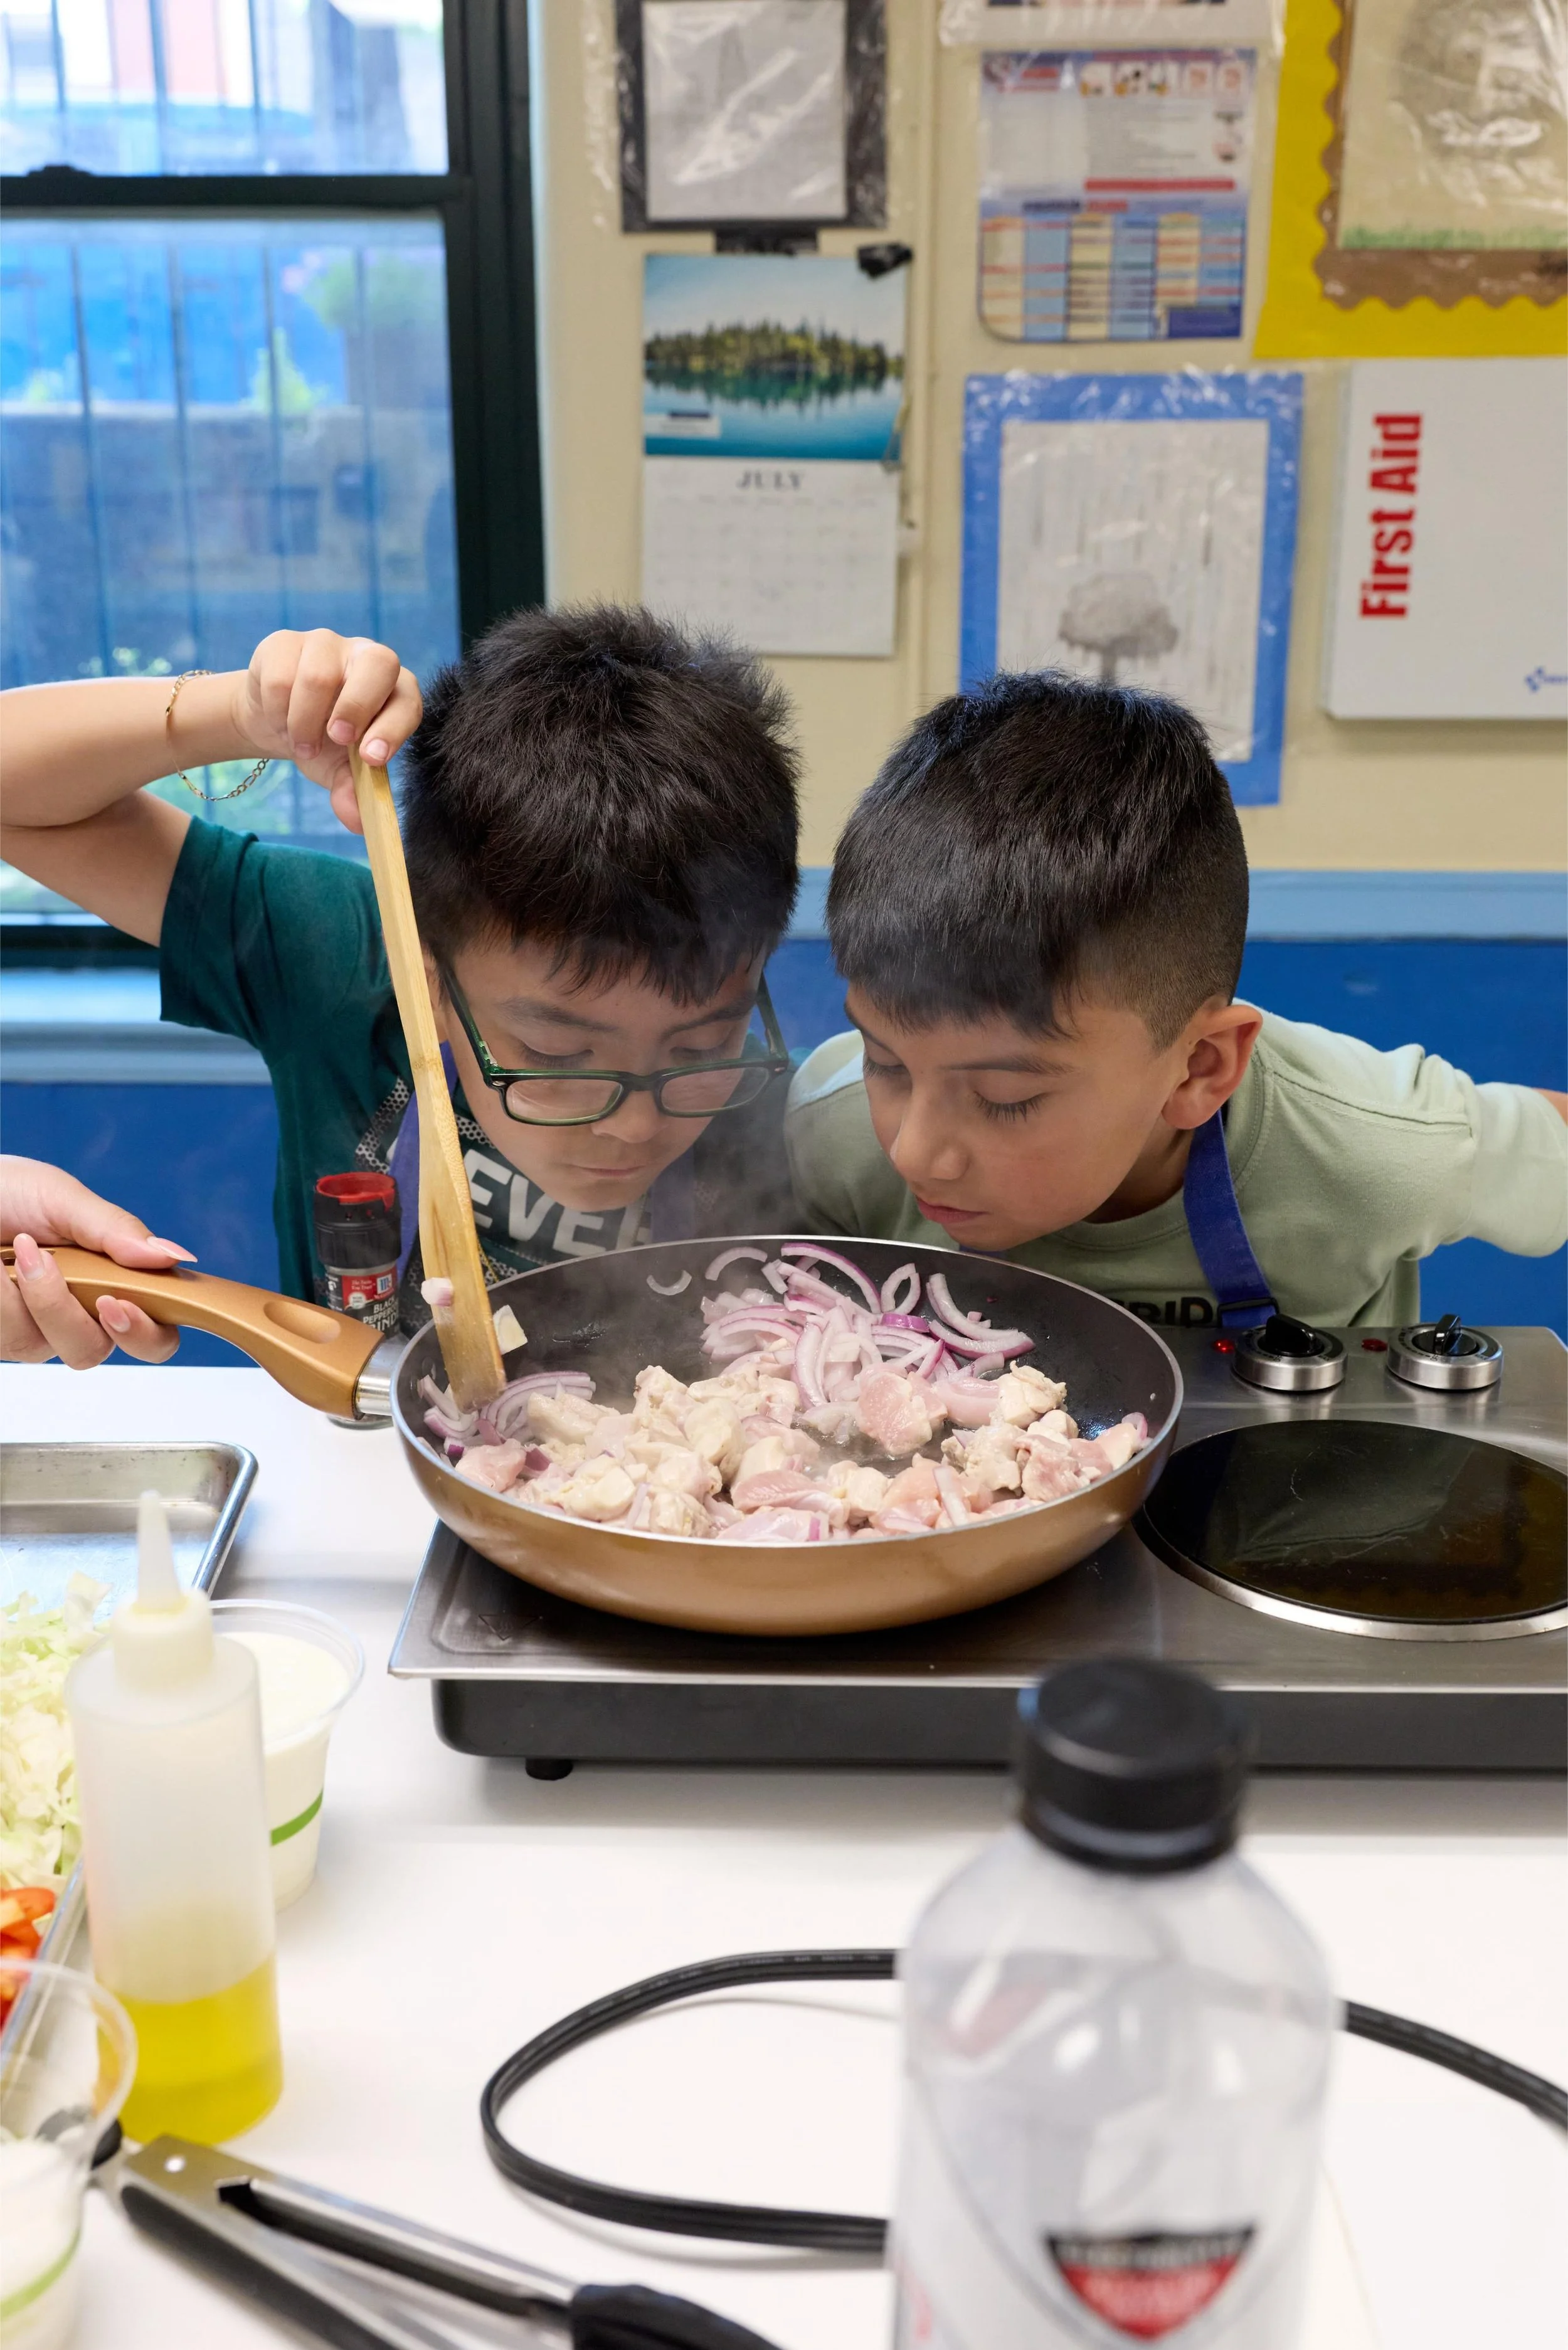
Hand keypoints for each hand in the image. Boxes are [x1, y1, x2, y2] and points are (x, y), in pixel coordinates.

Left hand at [1, 1156, 191, 1367]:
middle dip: (66, 1315)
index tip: (118, 1303)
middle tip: (49, 1268)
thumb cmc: (5, 1191)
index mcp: (110, 1282)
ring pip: (37, 1346)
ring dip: (26, 1294)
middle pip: (90, 1351)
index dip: (147, 1332)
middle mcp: (73, 1315)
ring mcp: (28, 1330)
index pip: (154, 1331)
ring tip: (15, 1247)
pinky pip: (4, 1336)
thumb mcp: (63, 1198)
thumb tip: (177, 1258)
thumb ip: (115, 1230)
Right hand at [232, 630, 423, 833]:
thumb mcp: (341, 773)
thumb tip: (360, 823)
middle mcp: (368, 658)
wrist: (277, 721)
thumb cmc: (324, 745)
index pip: (408, 699)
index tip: (371, 759)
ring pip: (319, 676)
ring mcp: (327, 644)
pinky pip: (280, 677)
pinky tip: (280, 719)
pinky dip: (277, 711)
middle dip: (356, 707)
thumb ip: (354, 794)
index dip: (393, 728)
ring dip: (305, 723)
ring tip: (302, 743)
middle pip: (378, 664)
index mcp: (394, 690)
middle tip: (335, 741)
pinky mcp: (285, 643)